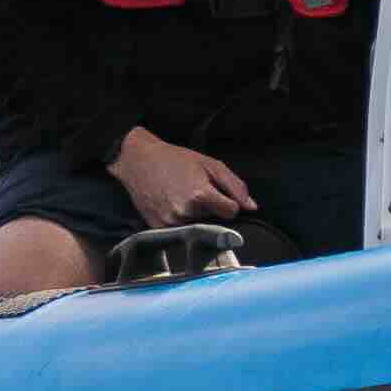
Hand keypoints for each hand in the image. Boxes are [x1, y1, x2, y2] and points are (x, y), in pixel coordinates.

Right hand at [108, 130, 255, 229]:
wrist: (138, 161)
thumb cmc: (175, 159)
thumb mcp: (209, 164)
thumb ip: (234, 186)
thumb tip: (252, 207)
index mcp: (200, 195)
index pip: (231, 212)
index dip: (228, 202)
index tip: (218, 194)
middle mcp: (185, 212)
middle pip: (214, 220)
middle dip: (210, 209)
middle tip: (195, 191)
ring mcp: (170, 223)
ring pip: (198, 228)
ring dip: (196, 217)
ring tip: (182, 197)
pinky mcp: (158, 229)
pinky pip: (181, 231)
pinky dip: (181, 222)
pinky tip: (172, 205)